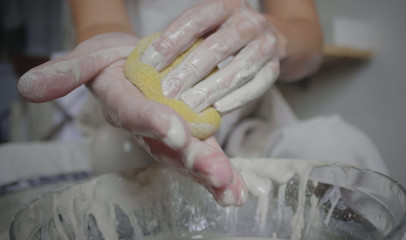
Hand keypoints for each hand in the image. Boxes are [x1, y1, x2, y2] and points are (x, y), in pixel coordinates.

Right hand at [17, 32, 246, 205]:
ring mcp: (170, 136)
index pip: (135, 114)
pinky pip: (206, 153)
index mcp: (123, 105)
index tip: (175, 131)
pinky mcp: (191, 135)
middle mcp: (146, 128)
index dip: (152, 122)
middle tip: (213, 174)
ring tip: (230, 192)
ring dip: (211, 174)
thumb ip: (66, 72)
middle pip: (167, 147)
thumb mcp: (89, 59)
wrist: (132, 64)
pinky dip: (221, 172)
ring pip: (189, 158)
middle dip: (191, 160)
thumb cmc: (111, 61)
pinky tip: (235, 190)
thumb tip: (28, 86)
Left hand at [140, 0, 285, 112]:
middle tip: (169, 91)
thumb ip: (187, 39)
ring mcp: (267, 43)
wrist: (274, 36)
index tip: (150, 63)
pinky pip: (257, 85)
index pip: (197, 19)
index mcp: (227, 5)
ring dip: (212, 89)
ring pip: (239, 69)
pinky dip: (237, 99)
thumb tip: (150, 64)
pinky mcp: (276, 66)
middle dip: (190, 71)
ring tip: (189, 105)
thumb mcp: (210, 25)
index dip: (172, 40)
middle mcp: (249, 21)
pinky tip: (218, 109)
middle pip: (218, 47)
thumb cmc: (228, 33)